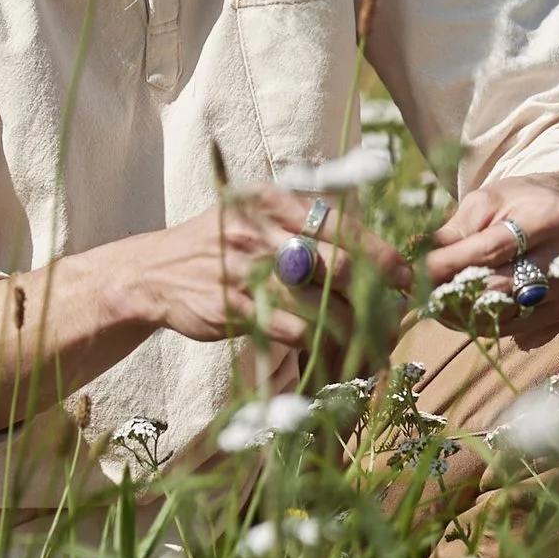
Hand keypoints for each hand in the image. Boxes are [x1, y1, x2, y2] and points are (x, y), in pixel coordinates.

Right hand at [127, 193, 413, 346]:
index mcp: (273, 202)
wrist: (153, 273)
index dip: (381, 255)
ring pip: (320, 303)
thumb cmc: (219, 245)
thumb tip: (370, 251)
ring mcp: (245, 271)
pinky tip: (336, 355)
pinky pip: (291, 331)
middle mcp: (261, 232)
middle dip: (375, 294)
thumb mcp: (256, 216)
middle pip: (338, 264)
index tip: (405, 277)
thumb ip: (305, 225)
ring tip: (376, 345)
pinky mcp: (233, 309)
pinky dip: (321, 347)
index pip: (342, 227)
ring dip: (355, 329)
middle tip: (395, 315)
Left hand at [426, 172, 558, 338]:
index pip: (492, 249)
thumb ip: (455, 230)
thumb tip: (417, 257)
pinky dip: (479, 322)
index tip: (416, 271)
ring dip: (462, 312)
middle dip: (453, 292)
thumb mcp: (486, 201)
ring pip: (503, 313)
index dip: (450, 263)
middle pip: (499, 287)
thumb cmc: (518, 203)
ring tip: (433, 301)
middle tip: (419, 292)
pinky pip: (512, 327)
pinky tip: (457, 311)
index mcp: (550, 217)